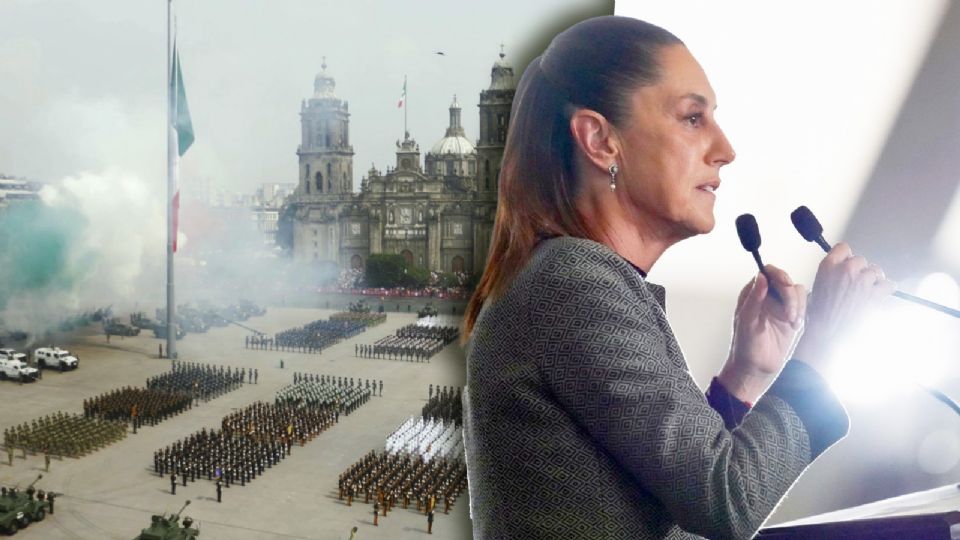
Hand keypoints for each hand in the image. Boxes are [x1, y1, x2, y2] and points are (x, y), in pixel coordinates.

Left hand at [718, 265, 806, 402]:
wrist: (756, 368)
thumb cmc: (745, 346)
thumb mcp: (746, 322)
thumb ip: (754, 299)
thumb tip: (761, 277)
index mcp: (752, 293)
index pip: (767, 272)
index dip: (778, 274)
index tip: (785, 283)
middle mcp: (767, 296)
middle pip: (786, 281)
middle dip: (790, 296)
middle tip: (789, 315)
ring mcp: (780, 306)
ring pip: (797, 292)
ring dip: (798, 305)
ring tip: (791, 323)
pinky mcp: (791, 316)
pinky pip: (803, 305)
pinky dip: (802, 313)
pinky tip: (795, 326)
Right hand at [793, 243, 895, 373]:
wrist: (828, 336)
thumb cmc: (819, 318)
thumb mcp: (815, 290)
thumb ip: (830, 277)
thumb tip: (841, 275)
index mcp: (827, 267)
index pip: (843, 248)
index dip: (848, 257)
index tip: (849, 265)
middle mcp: (845, 270)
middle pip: (862, 260)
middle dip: (862, 271)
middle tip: (859, 285)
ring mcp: (862, 281)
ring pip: (876, 272)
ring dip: (875, 282)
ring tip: (868, 295)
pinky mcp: (875, 293)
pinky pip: (889, 285)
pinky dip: (886, 291)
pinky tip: (878, 299)